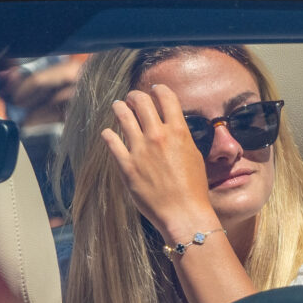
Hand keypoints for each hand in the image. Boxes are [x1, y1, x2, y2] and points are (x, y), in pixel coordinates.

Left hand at [100, 81, 221, 245]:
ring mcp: (140, 150)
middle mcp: (158, 136)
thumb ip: (181, 137)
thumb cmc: (194, 188)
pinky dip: (108, 134)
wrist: (184, 213)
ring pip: (123, 116)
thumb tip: (172, 126)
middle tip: (133, 98)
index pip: (166, 97)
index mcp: (179, 132)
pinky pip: (111, 141)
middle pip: (141, 101)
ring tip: (118, 107)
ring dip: (119, 107)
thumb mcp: (194, 155)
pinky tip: (108, 133)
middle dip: (135, 96)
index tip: (155, 89)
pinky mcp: (126, 166)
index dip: (159, 89)